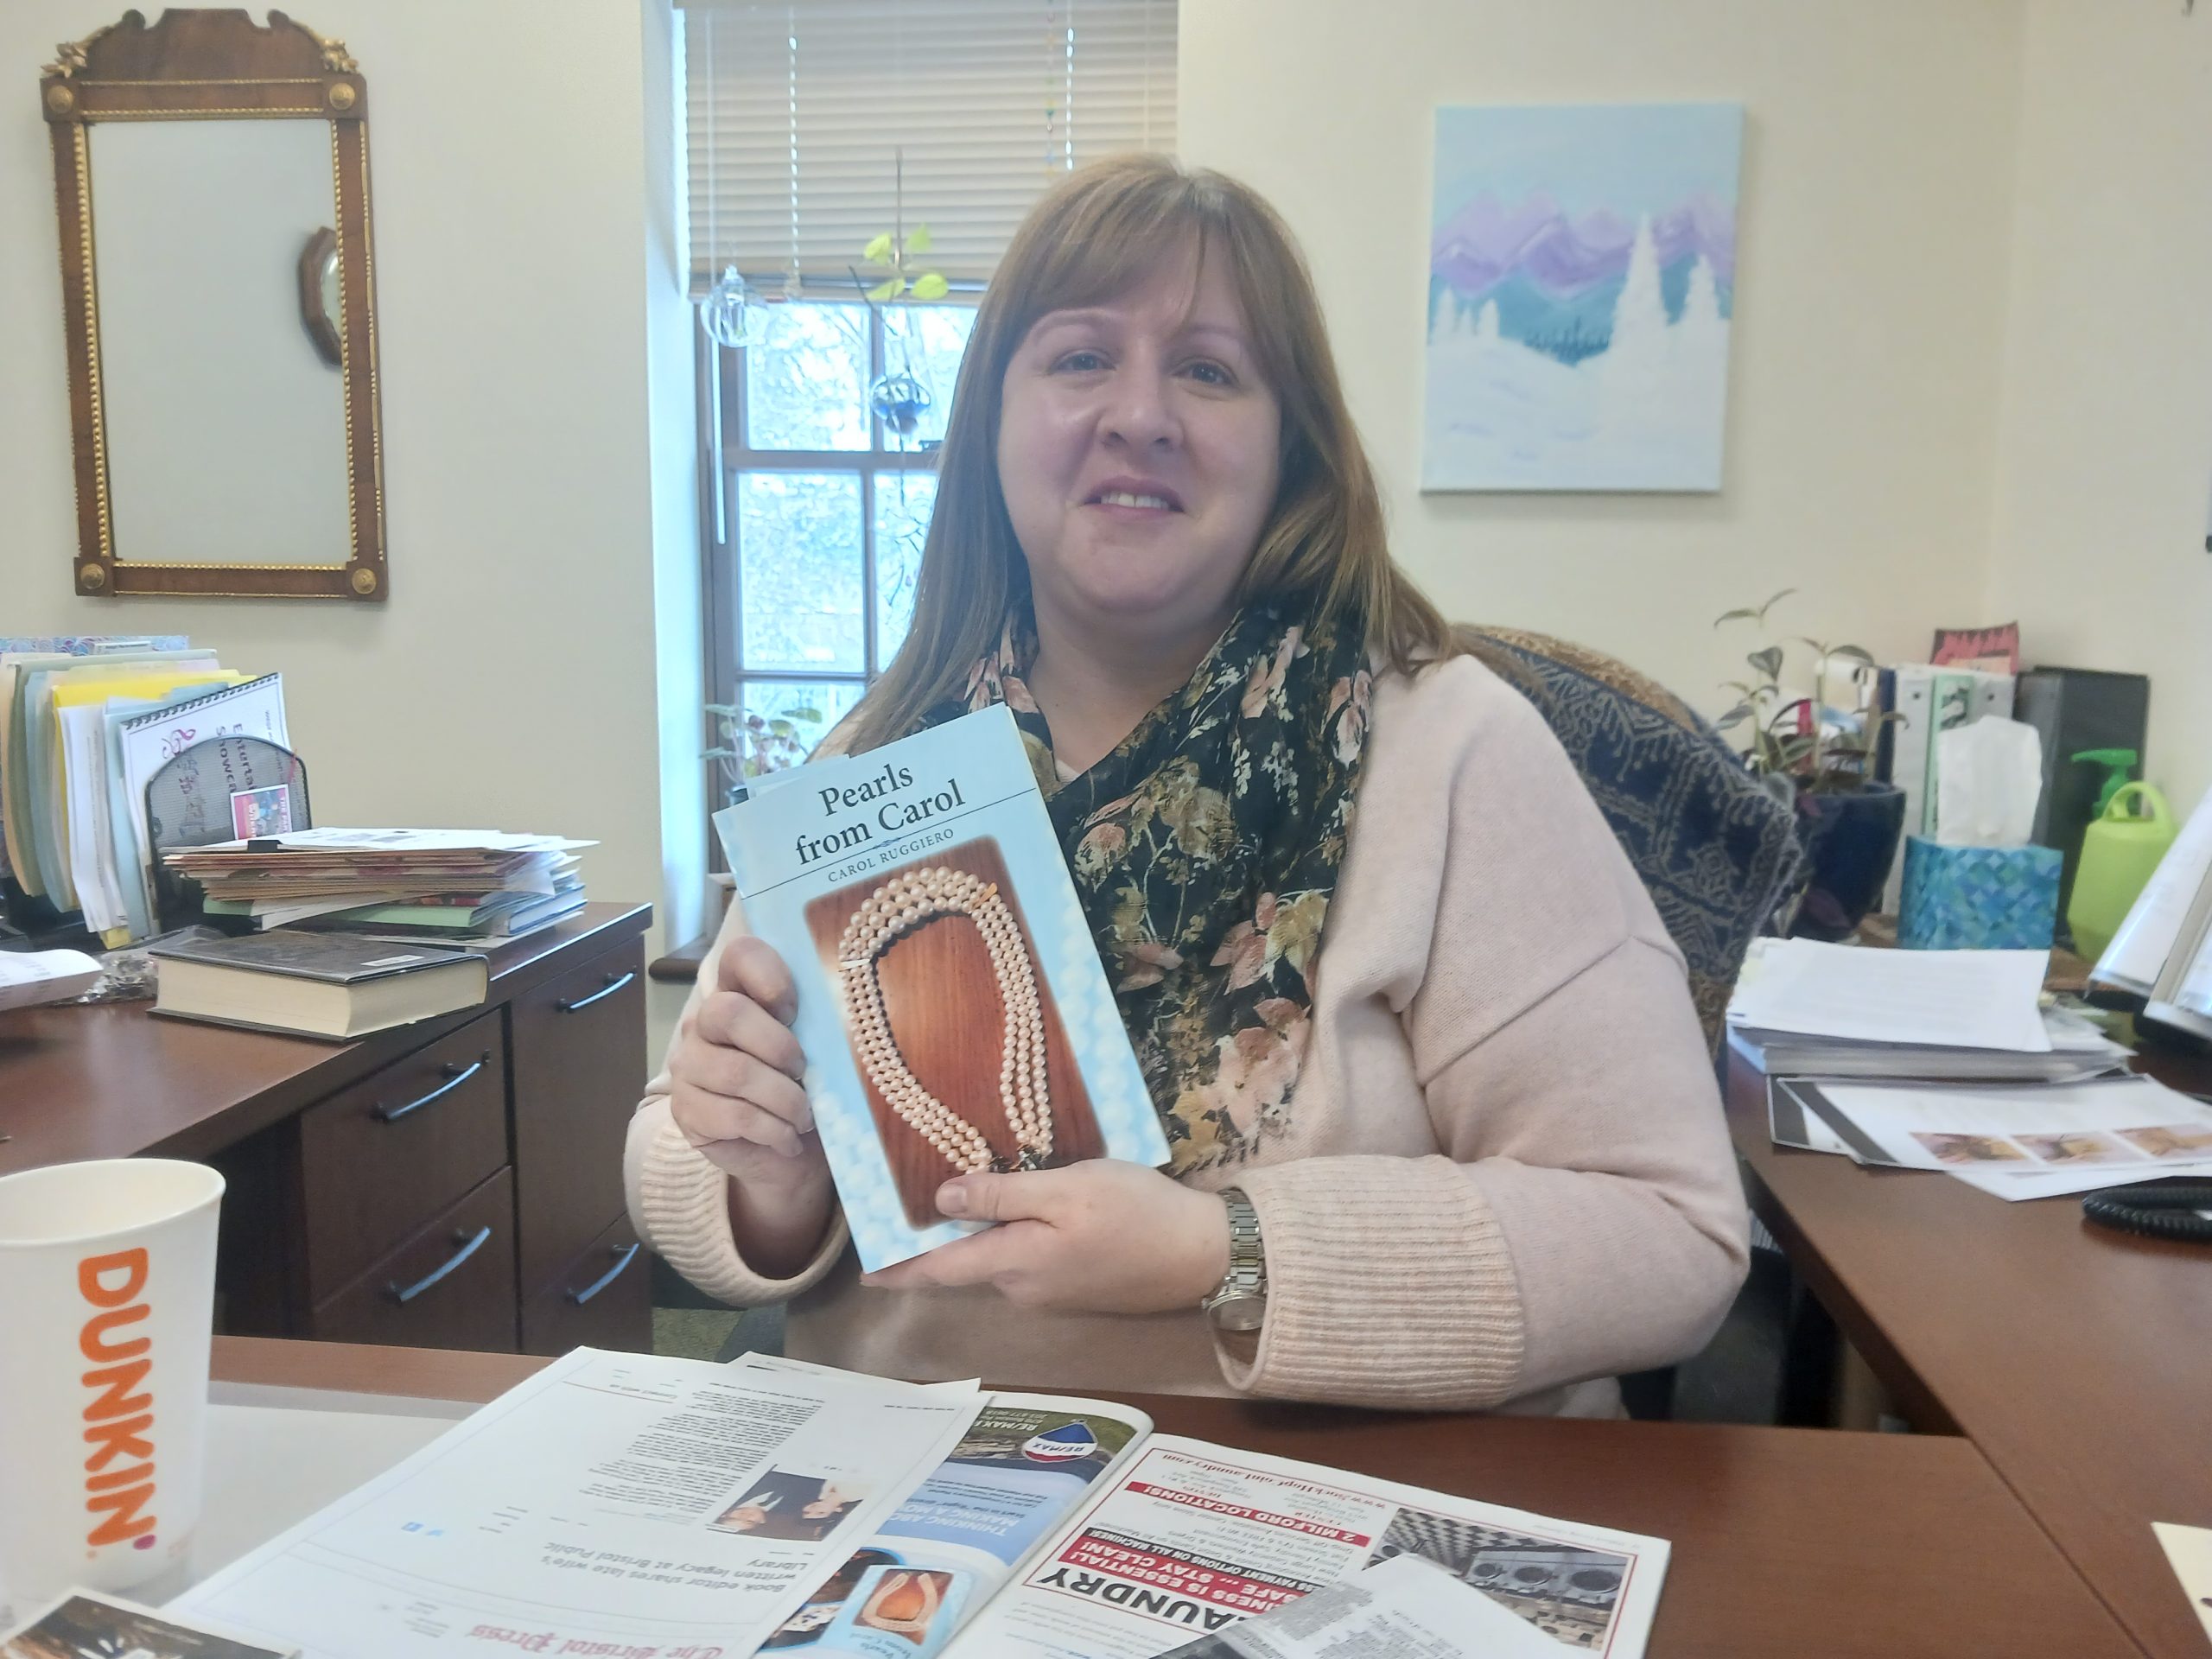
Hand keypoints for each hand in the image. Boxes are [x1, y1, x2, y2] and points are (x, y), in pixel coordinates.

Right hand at [669, 935, 834, 1274]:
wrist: (791, 1150)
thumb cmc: (811, 1088)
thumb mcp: (822, 1049)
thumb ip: (821, 1021)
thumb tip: (854, 1009)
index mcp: (740, 992)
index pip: (740, 955)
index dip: (769, 975)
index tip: (795, 1011)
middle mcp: (704, 1021)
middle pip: (729, 1012)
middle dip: (780, 1047)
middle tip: (805, 1073)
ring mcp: (689, 1065)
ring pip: (736, 1072)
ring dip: (785, 1099)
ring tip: (804, 1116)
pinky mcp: (686, 1111)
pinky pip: (734, 1116)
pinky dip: (773, 1130)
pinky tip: (787, 1138)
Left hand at [860, 1161, 1230, 1315]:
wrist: (1203, 1255)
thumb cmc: (1135, 1213)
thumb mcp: (1066, 1189)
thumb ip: (1003, 1195)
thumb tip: (941, 1199)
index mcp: (1013, 1263)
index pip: (939, 1269)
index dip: (899, 1267)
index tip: (865, 1268)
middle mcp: (1022, 1288)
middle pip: (967, 1261)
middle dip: (940, 1237)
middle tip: (912, 1199)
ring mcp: (1051, 1292)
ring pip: (999, 1258)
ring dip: (982, 1232)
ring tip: (967, 1189)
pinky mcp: (1076, 1286)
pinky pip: (1028, 1259)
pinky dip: (1013, 1236)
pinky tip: (1022, 1208)